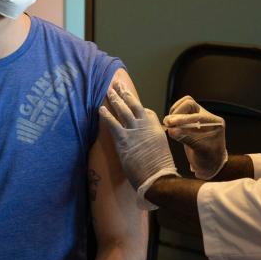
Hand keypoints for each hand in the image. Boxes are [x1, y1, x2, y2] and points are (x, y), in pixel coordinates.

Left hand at [98, 84, 178, 206]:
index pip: (146, 112)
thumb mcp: (160, 148)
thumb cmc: (160, 167)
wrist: (158, 176)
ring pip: (123, 109)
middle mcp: (145, 125)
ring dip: (114, 98)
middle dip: (124, 92)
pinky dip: (106, 115)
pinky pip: (112, 123)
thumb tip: (146, 143)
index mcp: (156, 127)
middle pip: (133, 104)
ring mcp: (134, 130)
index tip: (131, 101)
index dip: (137, 107)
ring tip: (109, 90)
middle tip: (118, 83)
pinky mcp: (123, 139)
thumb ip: (152, 141)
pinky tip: (100, 108)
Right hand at [163, 95, 227, 178]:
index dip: (183, 118)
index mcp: (214, 122)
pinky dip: (173, 117)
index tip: (172, 123)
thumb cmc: (209, 159)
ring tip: (169, 125)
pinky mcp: (189, 122)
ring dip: (174, 114)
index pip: (197, 115)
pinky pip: (179, 113)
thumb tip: (171, 130)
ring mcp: (197, 118)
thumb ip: (186, 139)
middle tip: (168, 123)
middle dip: (178, 113)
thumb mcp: (200, 150)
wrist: (209, 166)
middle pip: (189, 104)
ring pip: (184, 106)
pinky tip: (170, 127)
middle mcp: (206, 117)